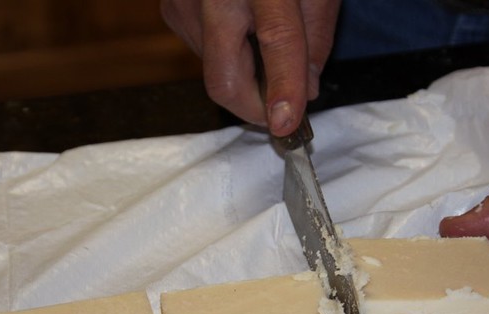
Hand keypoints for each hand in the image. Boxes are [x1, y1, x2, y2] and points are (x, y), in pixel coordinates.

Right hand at [160, 0, 340, 135]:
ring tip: (269, 42)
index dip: (283, 89)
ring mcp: (183, 2)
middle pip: (225, 80)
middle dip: (258, 108)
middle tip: (285, 111)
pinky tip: (244, 29)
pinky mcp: (171, 9)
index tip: (287, 126)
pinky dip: (231, 56)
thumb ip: (316, 35)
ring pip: (217, 71)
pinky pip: (205, 53)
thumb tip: (307, 88)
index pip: (276, 42)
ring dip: (248, 77)